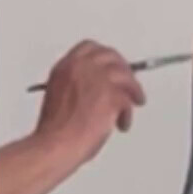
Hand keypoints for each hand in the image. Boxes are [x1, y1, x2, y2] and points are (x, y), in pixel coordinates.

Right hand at [35, 41, 145, 172]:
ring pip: (126, 76)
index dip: (106, 57)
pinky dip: (127, 114)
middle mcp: (81, 68)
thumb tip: (96, 92)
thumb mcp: (60, 97)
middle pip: (111, 57)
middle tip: (130, 84)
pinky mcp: (111, 95)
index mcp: (65, 67)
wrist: (57, 144)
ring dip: (133, 90)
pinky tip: (122, 124)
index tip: (114, 66)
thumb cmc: (56, 131)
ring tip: (136, 102)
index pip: (90, 49)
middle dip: (124, 70)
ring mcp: (97, 79)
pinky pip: (128, 99)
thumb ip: (77, 87)